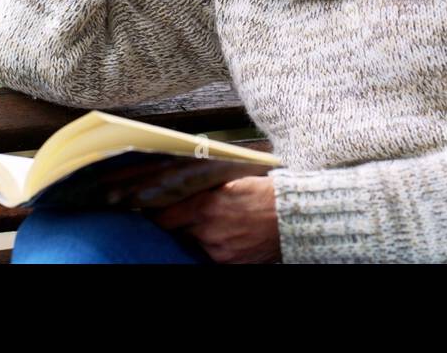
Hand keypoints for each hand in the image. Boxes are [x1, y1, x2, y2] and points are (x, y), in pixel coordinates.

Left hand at [146, 176, 281, 263]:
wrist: (293, 218)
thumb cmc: (265, 194)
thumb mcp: (230, 182)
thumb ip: (204, 188)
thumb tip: (181, 188)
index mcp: (206, 206)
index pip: (163, 216)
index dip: (157, 213)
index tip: (154, 209)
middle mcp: (208, 231)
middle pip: (177, 230)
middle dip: (180, 222)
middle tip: (186, 213)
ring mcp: (218, 251)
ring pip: (195, 243)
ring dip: (198, 234)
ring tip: (215, 222)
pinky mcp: (230, 264)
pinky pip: (211, 254)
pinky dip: (213, 245)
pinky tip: (226, 234)